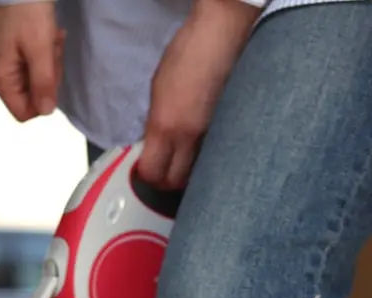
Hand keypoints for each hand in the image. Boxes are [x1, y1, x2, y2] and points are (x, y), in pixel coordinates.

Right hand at [0, 2, 64, 121]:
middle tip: (52, 51)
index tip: (51, 74)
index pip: (23, 112)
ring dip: (47, 64)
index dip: (43, 99)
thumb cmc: (27, 12)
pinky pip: (29, 68)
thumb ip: (44, 83)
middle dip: (47, 77)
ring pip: (32, 82)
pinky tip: (45, 39)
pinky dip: (41, 57)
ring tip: (50, 41)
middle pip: (29, 97)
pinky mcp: (6, 57)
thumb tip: (46, 111)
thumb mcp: (41, 49)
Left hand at [139, 0, 260, 188]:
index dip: (147, 177)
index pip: (152, 171)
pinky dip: (213, 156)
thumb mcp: (158, 88)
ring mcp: (216, 133)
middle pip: (177, 182)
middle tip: (165, 173)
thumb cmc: (190, 51)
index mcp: (165, 125)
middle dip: (168, 182)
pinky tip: (210, 146)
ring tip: (187, 160)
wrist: (225, 30)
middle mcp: (191, 135)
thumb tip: (153, 142)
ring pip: (201, 172)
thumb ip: (156, 121)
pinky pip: (221, 154)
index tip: (145, 173)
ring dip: (192, 171)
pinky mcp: (236, 127)